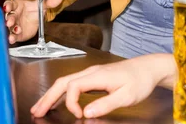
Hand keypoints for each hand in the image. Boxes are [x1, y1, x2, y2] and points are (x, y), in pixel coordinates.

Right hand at [3, 0, 63, 43]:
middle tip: (10, 22)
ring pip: (10, 27)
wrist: (34, 18)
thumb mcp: (42, 5)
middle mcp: (14, 15)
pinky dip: (12, 38)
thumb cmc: (34, 10)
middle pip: (9, 16)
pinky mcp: (17, 34)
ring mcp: (14, 25)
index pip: (10, 4)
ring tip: (15, 32)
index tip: (7, 7)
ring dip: (11, 30)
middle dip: (9, 19)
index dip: (8, 6)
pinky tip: (12, 39)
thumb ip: (50, 2)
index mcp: (17, 6)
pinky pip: (13, 36)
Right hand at [31, 54, 175, 118]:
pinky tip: (58, 100)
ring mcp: (92, 73)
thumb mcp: (127, 96)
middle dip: (48, 96)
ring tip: (40, 107)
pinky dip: (61, 92)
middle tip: (36, 111)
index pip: (73, 87)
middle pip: (63, 82)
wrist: (149, 68)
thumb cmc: (140, 81)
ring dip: (52, 94)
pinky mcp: (94, 76)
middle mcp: (91, 71)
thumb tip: (85, 112)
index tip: (79, 116)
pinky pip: (72, 83)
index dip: (70, 103)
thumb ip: (106, 104)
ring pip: (65, 81)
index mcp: (97, 75)